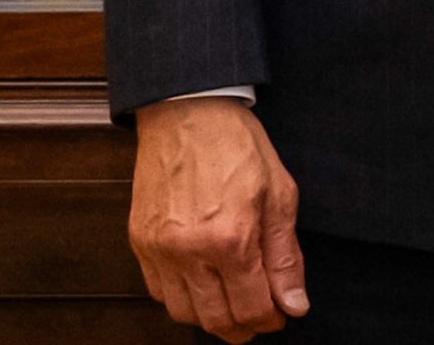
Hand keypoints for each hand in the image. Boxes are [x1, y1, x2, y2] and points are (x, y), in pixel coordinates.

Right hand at [129, 93, 308, 339]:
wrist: (187, 110)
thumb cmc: (236, 144)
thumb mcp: (279, 193)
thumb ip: (286, 255)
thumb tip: (294, 304)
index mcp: (230, 238)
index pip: (251, 309)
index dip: (271, 319)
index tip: (281, 313)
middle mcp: (189, 251)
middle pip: (216, 321)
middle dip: (243, 327)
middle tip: (259, 314)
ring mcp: (159, 249)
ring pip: (184, 314)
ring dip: (211, 316)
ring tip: (231, 299)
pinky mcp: (140, 241)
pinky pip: (158, 292)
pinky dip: (182, 297)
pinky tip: (202, 281)